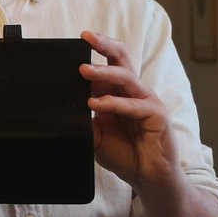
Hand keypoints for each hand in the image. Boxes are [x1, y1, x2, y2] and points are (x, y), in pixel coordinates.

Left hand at [79, 30, 179, 190]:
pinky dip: (114, 103)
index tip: (77, 40)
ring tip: (83, 71)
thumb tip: (60, 105)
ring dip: (104, 73)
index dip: (95, 49)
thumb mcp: (95, 132)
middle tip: (86, 38)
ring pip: (127, 78)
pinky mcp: (157, 115)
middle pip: (122, 59)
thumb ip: (83, 117)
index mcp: (118, 91)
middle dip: (105, 45)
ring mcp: (147, 101)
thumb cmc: (123, 153)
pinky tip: (96, 104)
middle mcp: (133, 91)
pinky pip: (135, 105)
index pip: (108, 62)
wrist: (146, 178)